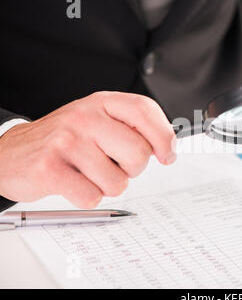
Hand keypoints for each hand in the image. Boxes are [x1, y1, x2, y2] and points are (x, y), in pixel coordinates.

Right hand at [0, 92, 175, 208]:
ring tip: (88, 172)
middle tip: (114, 165)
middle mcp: (85, 117)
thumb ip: (132, 128)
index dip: (164, 136)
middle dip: (133, 169)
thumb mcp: (98, 121)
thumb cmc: (65, 140)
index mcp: (101, 103)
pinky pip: (92, 196)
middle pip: (139, 153)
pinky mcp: (50, 169)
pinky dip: (88, 197)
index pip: (145, 110)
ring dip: (108, 185)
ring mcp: (66, 142)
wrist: (14, 153)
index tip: (167, 155)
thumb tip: (168, 148)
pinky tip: (74, 182)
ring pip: (118, 182)